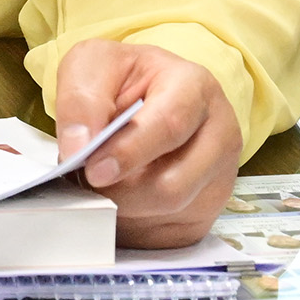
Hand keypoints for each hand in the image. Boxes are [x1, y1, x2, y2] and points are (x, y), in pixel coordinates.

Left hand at [51, 39, 244, 247]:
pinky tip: (120, 197)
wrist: (142, 94)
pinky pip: (169, 233)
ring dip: (124, 207)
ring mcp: (221, 174)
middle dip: (120, 190)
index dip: (128, 153)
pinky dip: (135, 224)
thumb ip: (81, 101)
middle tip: (86, 178)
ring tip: (102, 182)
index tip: (93, 170)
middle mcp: (220, 132)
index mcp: (194, 86)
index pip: (169, 126)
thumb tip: (79, 147)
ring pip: (170, 212)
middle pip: (173, 184)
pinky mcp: (210, 208)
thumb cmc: (119, 78)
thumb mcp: (91, 66)